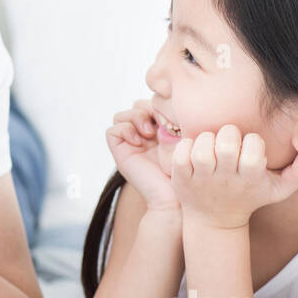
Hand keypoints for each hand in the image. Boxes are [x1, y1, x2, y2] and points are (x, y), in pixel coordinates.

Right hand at [106, 99, 179, 214]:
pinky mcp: (121, 153)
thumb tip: (178, 100)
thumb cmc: (185, 171)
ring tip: (149, 132)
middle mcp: (142, 136)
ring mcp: (130, 144)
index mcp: (159, 132)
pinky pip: (113, 130)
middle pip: (135, 106)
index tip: (173, 118)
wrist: (175, 197)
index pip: (150, 104)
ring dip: (135, 117)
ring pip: (122, 115)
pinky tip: (139, 140)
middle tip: (160, 123)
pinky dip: (125, 129)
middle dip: (146, 108)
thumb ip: (178, 122)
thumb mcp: (184, 140)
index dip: (158, 104)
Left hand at [170, 124, 297, 229]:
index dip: (253, 141)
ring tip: (210, 145)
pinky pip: (180, 154)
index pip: (254, 150)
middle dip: (228, 134)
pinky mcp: (181, 179)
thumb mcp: (280, 190)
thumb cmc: (250, 196)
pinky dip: (185, 146)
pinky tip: (193, 150)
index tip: (251, 147)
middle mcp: (225, 179)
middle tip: (228, 141)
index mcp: (250, 178)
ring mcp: (201, 179)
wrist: (215, 220)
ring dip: (206, 139)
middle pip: (226, 145)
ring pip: (201, 148)